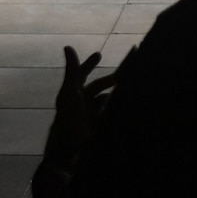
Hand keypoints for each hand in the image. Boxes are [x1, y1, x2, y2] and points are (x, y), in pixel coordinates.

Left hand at [48, 45, 125, 162]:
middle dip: (111, 79)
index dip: (89, 63)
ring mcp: (90, 114)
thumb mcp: (70, 93)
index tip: (99, 55)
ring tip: (129, 88)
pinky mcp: (98, 126)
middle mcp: (82, 101)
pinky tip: (127, 105)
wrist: (70, 151)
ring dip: (116, 94)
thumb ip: (72, 71)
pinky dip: (117, 108)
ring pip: (106, 99)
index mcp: (73, 92)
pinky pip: (109, 113)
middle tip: (126, 74)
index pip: (82, 73)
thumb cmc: (68, 119)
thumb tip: (67, 46)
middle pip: (98, 86)